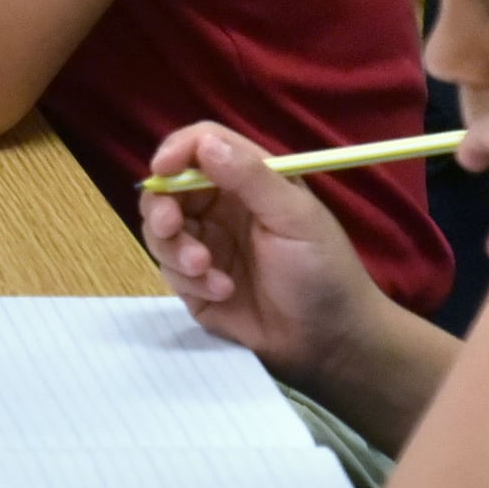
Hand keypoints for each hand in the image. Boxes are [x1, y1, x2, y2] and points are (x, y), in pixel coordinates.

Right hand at [140, 122, 388, 380]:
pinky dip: (189, 280)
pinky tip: (224, 292)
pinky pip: (167, 269)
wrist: (329, 344)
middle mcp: (221, 207)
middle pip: (167, 187)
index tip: (162, 169)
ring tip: (209, 271)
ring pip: (160, 229)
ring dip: (176, 249)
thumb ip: (251, 177)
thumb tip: (204, 143)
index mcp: (249, 180)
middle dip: (162, 206)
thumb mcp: (295, 218)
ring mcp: (205, 244)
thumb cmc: (323, 271)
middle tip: (171, 227)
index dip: (177, 151)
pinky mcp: (193, 283)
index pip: (201, 146)